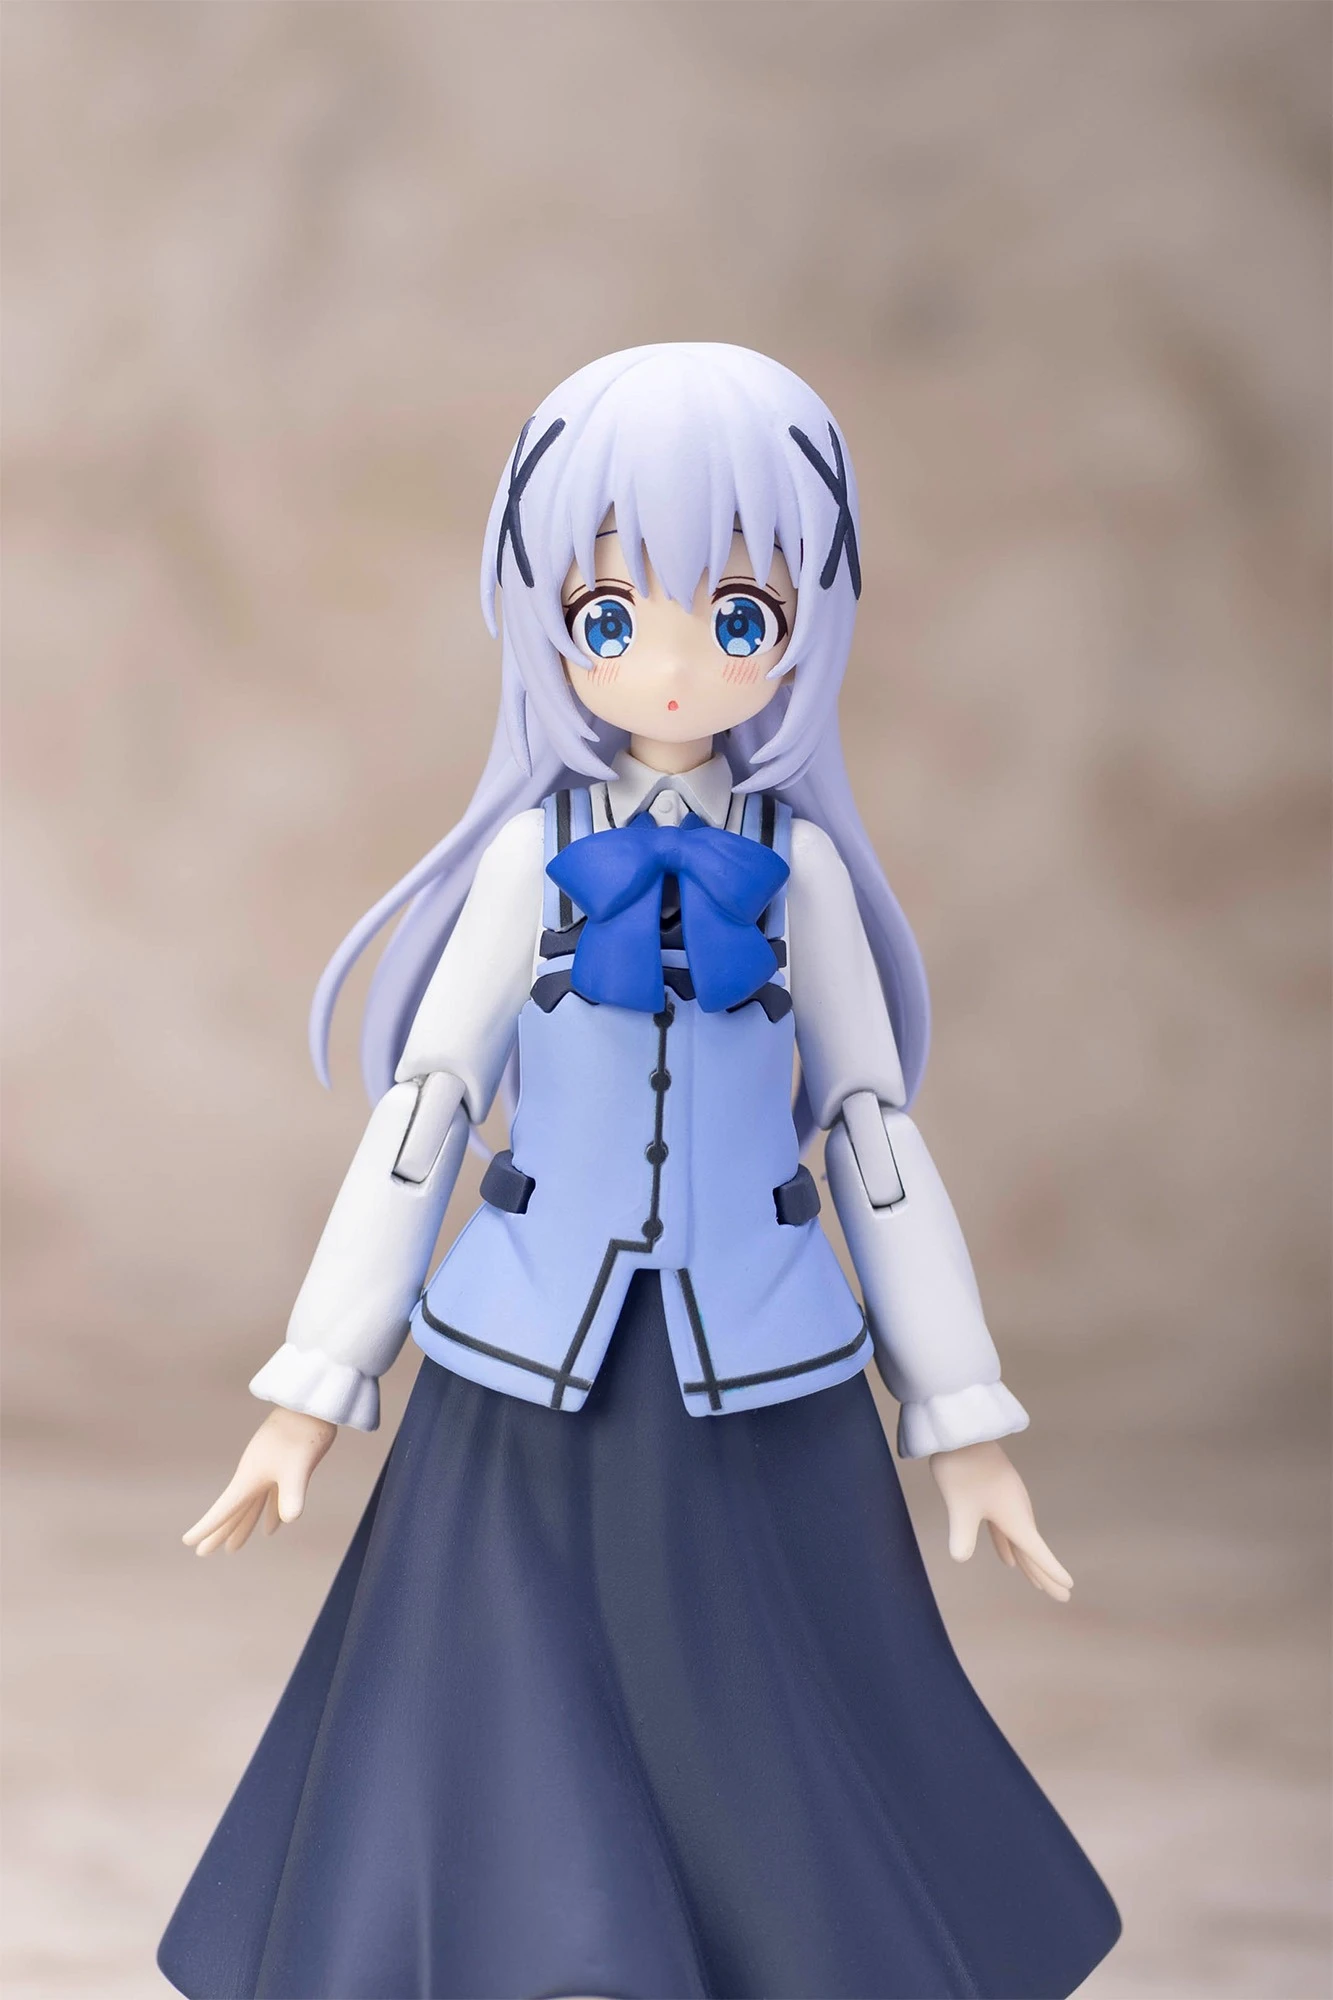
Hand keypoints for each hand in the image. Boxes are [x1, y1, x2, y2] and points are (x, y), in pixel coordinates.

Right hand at [182, 1407, 336, 1555]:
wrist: (310, 1406)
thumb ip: (292, 1493)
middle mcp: (254, 1476)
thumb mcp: (298, 1466)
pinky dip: (270, 1513)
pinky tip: (272, 1529)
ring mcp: (267, 1471)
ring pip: (250, 1506)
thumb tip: (290, 1519)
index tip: (188, 1542)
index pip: (223, 1509)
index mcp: (249, 1477)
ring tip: (232, 1549)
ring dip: (243, 1527)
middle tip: (202, 1553)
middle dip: (219, 1532)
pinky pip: (271, 1498)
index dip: (206, 1527)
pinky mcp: (283, 1468)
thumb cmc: (303, 1434)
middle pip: (233, 1510)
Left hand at [929, 1440, 1073, 1601]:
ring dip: (1029, 1562)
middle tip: (1062, 1598)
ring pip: (1022, 1541)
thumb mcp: (960, 1506)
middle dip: (1045, 1575)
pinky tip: (1006, 1559)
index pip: (1037, 1552)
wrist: (963, 1433)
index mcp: (1015, 1517)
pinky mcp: (996, 1497)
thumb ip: (962, 1534)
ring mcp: (1008, 1503)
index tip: (1067, 1589)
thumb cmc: (963, 1468)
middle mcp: (1017, 1512)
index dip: (1051, 1571)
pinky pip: (1007, 1530)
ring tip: (1037, 1585)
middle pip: (1033, 1551)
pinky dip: (1009, 1546)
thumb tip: (960, 1558)